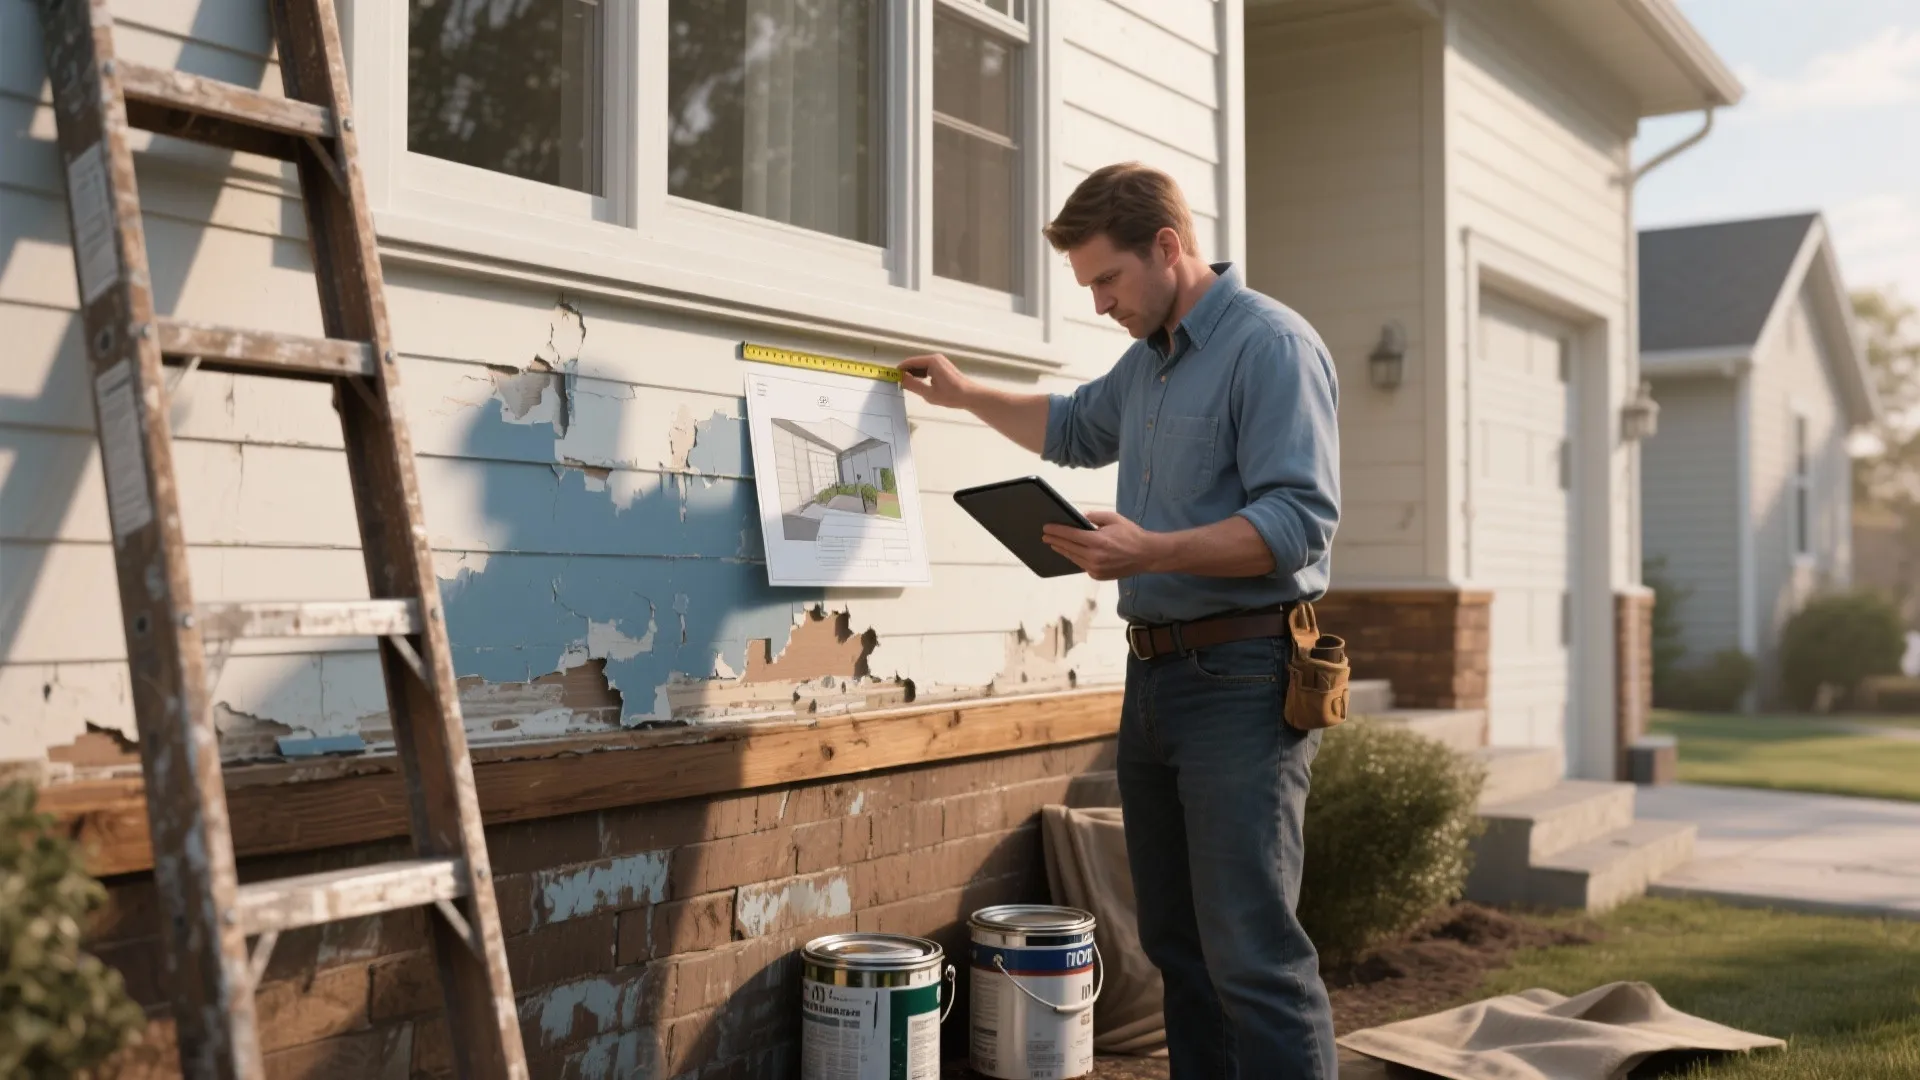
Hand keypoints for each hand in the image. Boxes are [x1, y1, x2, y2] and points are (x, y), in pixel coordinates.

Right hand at [898, 352, 976, 409]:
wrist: (970, 396)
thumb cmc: (951, 395)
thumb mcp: (929, 393)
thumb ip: (913, 385)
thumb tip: (901, 379)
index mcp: (932, 361)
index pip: (910, 362)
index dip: (900, 370)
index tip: (892, 378)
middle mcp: (935, 358)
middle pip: (915, 363)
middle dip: (906, 372)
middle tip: (899, 384)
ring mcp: (940, 361)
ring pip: (921, 366)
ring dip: (914, 374)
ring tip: (908, 386)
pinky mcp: (943, 367)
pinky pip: (927, 368)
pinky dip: (921, 375)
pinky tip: (920, 385)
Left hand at [1042, 510, 1166, 580]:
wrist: (1147, 555)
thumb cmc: (1131, 535)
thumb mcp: (1114, 519)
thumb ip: (1095, 516)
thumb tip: (1080, 516)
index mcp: (1098, 541)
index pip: (1071, 535)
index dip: (1056, 531)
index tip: (1046, 528)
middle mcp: (1094, 557)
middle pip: (1068, 547)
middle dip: (1055, 540)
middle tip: (1045, 535)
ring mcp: (1096, 568)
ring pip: (1073, 558)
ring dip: (1062, 550)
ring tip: (1053, 543)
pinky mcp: (1098, 575)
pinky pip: (1081, 565)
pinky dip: (1075, 558)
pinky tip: (1069, 552)